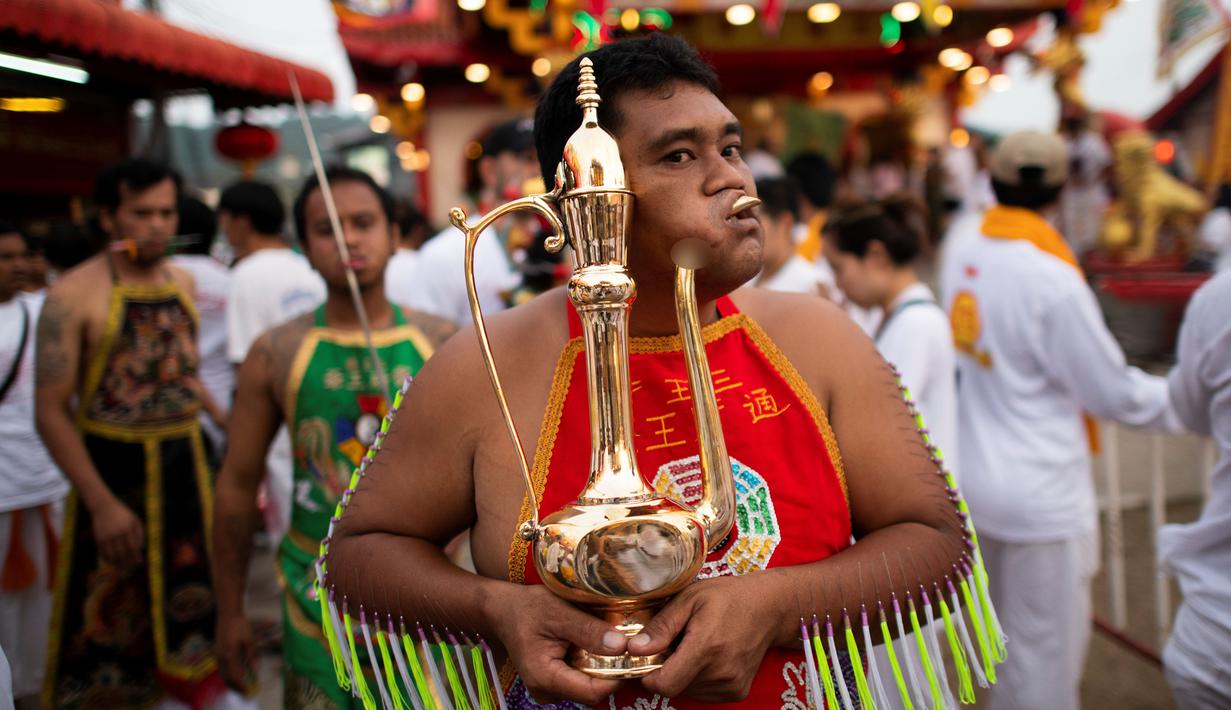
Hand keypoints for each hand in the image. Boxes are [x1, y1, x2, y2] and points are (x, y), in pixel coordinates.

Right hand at [91, 497, 143, 567]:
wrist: (103, 506)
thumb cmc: (123, 514)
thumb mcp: (135, 519)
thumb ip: (140, 533)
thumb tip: (140, 548)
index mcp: (128, 528)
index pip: (133, 547)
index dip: (136, 556)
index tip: (139, 562)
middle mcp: (117, 533)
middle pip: (123, 553)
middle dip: (128, 562)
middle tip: (131, 568)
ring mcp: (107, 536)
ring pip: (113, 555)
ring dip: (118, 563)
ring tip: (122, 567)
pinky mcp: (98, 538)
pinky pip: (103, 553)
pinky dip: (108, 559)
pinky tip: (113, 562)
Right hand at [216, 613, 255, 691]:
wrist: (227, 614)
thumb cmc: (240, 625)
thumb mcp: (249, 640)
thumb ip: (252, 655)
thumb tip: (255, 669)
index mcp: (230, 655)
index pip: (234, 676)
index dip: (241, 684)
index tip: (248, 689)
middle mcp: (221, 657)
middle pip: (226, 678)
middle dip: (235, 685)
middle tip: (245, 689)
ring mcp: (217, 654)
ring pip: (222, 674)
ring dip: (231, 680)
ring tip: (241, 683)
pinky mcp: (217, 652)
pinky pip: (221, 668)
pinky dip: (228, 673)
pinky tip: (236, 672)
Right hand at [488, 584, 629, 705]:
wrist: (503, 610)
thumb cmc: (527, 608)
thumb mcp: (558, 612)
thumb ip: (588, 630)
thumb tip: (621, 646)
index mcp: (544, 677)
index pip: (591, 692)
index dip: (616, 678)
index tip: (633, 656)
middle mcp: (545, 691)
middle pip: (591, 691)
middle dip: (612, 672)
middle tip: (627, 646)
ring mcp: (549, 689)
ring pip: (587, 686)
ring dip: (602, 668)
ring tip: (611, 643)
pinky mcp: (553, 683)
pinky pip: (579, 680)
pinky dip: (591, 666)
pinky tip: (595, 647)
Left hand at [631, 575, 779, 702]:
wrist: (769, 607)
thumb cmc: (728, 597)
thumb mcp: (690, 599)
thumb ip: (662, 626)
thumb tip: (635, 649)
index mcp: (706, 647)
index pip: (666, 684)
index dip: (649, 675)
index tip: (649, 658)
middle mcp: (721, 672)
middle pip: (675, 687)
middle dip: (667, 669)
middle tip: (676, 643)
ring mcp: (732, 685)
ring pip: (688, 691)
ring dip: (683, 674)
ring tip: (695, 647)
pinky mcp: (738, 691)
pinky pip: (704, 693)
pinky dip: (698, 679)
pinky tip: (708, 656)